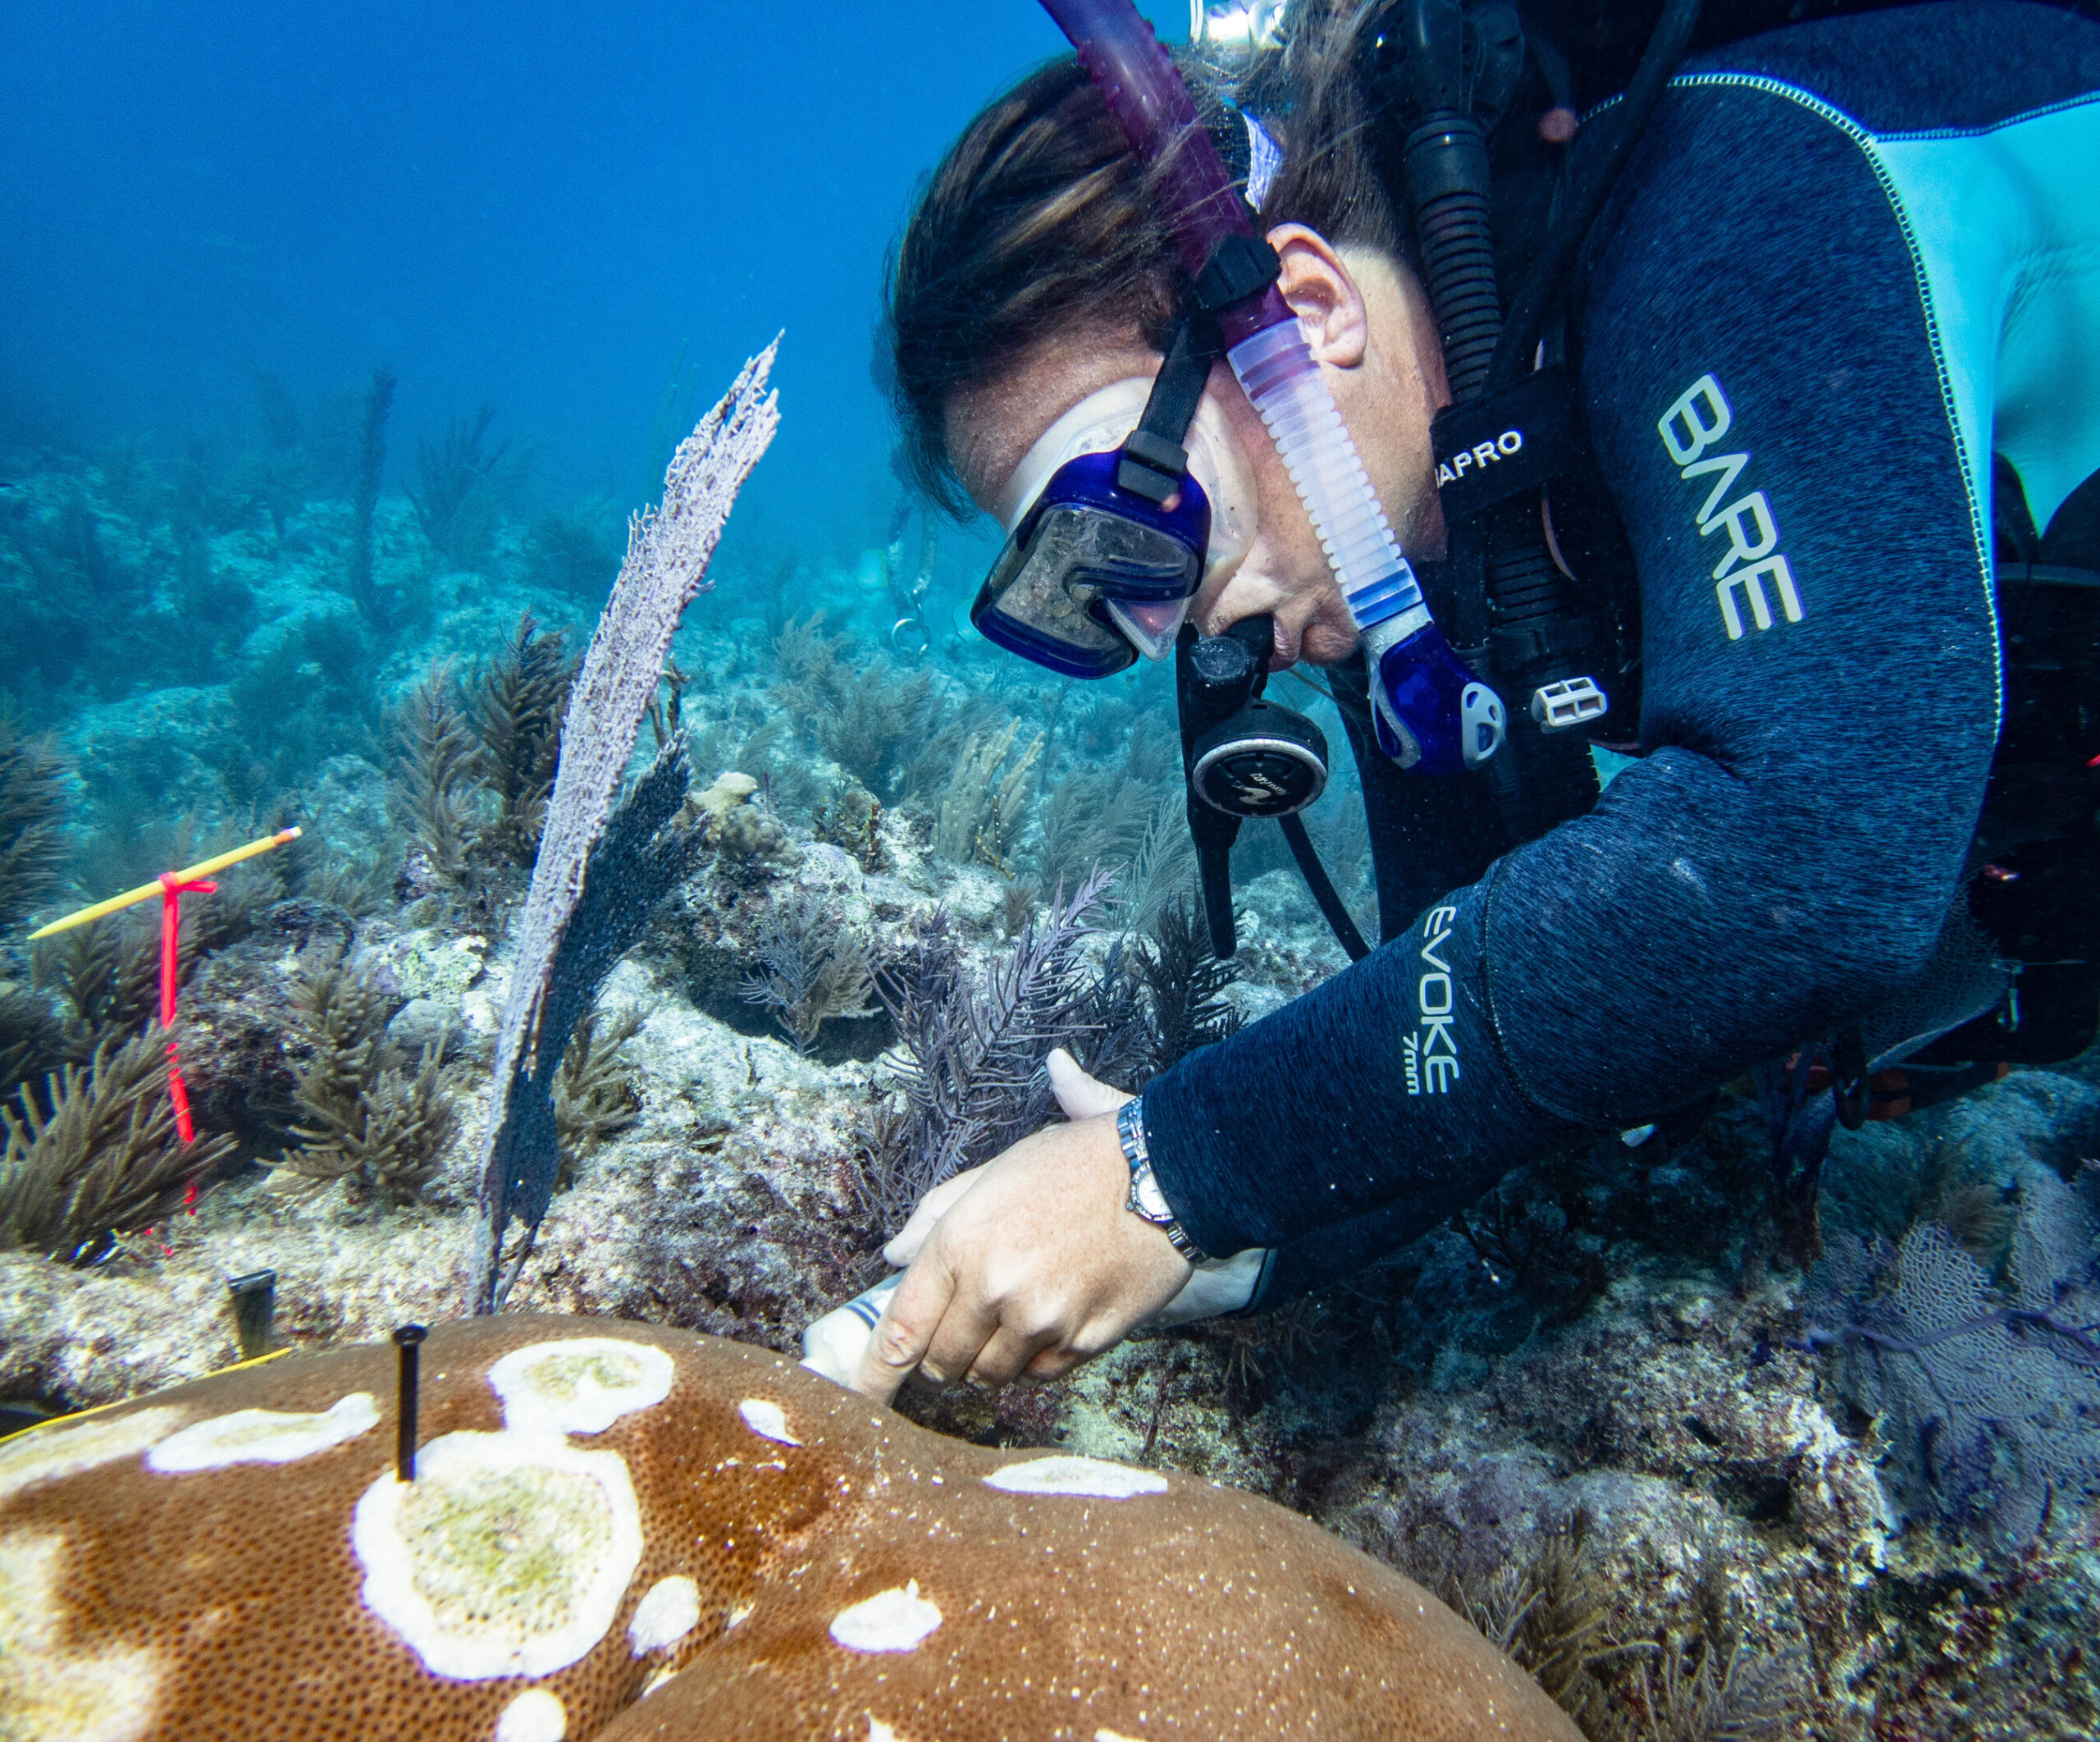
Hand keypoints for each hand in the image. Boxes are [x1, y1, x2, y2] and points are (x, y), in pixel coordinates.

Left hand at [850, 1050, 1191, 1402]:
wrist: (1164, 1174)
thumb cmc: (1075, 1164)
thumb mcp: (994, 1172)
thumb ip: (935, 1216)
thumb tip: (893, 1258)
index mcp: (960, 1243)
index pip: (900, 1329)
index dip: (872, 1374)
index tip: (858, 1397)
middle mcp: (994, 1290)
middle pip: (941, 1363)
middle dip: (940, 1355)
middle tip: (958, 1330)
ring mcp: (1041, 1322)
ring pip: (989, 1376)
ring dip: (988, 1358)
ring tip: (1015, 1315)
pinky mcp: (1084, 1342)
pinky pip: (1038, 1375)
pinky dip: (1034, 1359)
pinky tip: (1053, 1318)